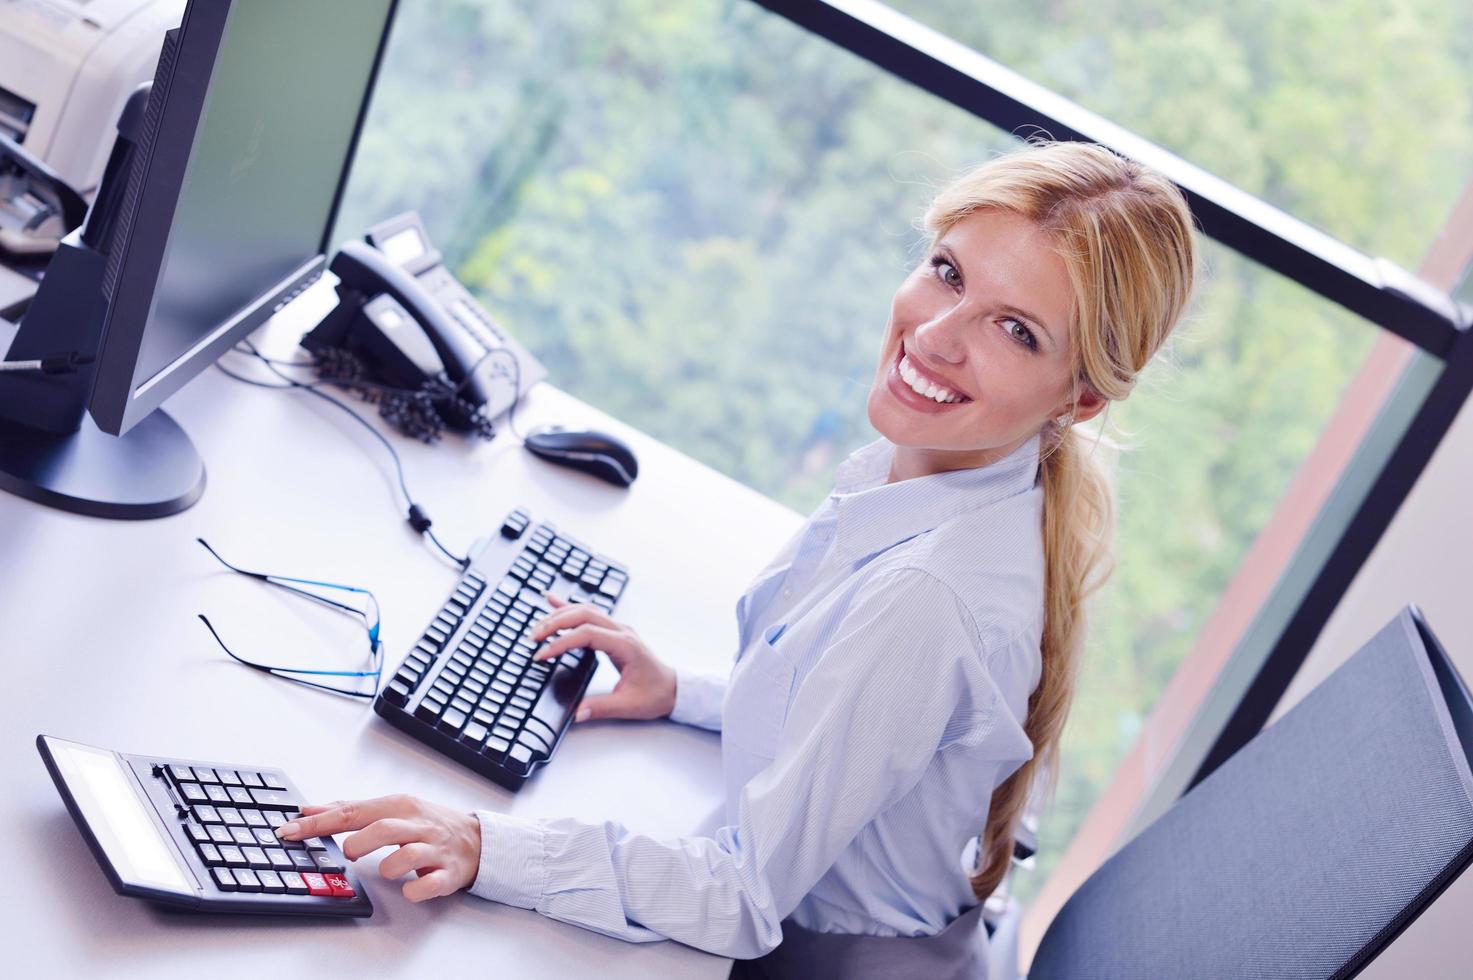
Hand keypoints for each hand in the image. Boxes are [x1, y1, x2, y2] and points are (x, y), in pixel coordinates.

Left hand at [276, 794, 480, 902]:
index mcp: (399, 806)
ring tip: (385, 870)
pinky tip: (409, 889)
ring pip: (408, 855)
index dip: (319, 823)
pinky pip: (430, 883)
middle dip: (359, 842)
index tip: (289, 831)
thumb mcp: (391, 809)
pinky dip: (415, 889)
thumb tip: (308, 810)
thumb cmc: (426, 824)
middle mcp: (417, 824)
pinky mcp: (447, 873)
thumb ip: (350, 810)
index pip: (353, 811)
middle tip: (349, 853)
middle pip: (383, 828)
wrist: (476, 840)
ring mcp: (434, 849)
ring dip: (389, 866)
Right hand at [530, 593, 676, 721]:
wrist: (672, 688)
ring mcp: (618, 628)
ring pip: (585, 610)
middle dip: (555, 623)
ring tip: (538, 627)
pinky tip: (552, 601)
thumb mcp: (628, 706)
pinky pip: (589, 613)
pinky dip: (569, 607)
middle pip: (583, 615)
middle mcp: (621, 631)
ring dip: (560, 615)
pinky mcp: (614, 632)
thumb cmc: (654, 694)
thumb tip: (577, 713)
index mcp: (625, 645)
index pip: (586, 634)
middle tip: (534, 637)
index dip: (562, 642)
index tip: (542, 654)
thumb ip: (602, 708)